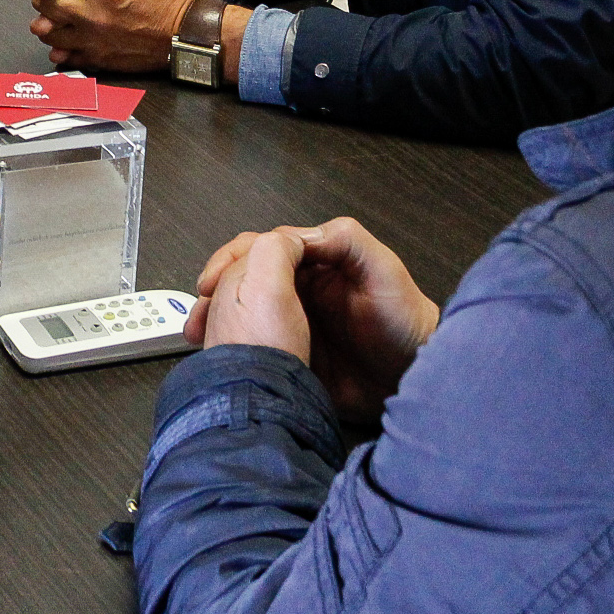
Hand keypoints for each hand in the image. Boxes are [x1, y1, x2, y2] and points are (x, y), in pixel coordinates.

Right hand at [185, 220, 437, 422]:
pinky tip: (220, 355)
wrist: (415, 378)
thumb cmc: (405, 320)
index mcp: (314, 264)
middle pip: (243, 281)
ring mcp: (292, 324)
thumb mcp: (382, 269)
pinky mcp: (291, 356)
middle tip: (197, 312)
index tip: (213, 281)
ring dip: (216, 319)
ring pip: (242, 314)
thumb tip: (298, 235)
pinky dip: (233, 347)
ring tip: (198, 335)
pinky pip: (255, 346)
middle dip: (214, 292)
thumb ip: (345, 241)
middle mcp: (297, 291)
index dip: (233, 261)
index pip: (262, 251)